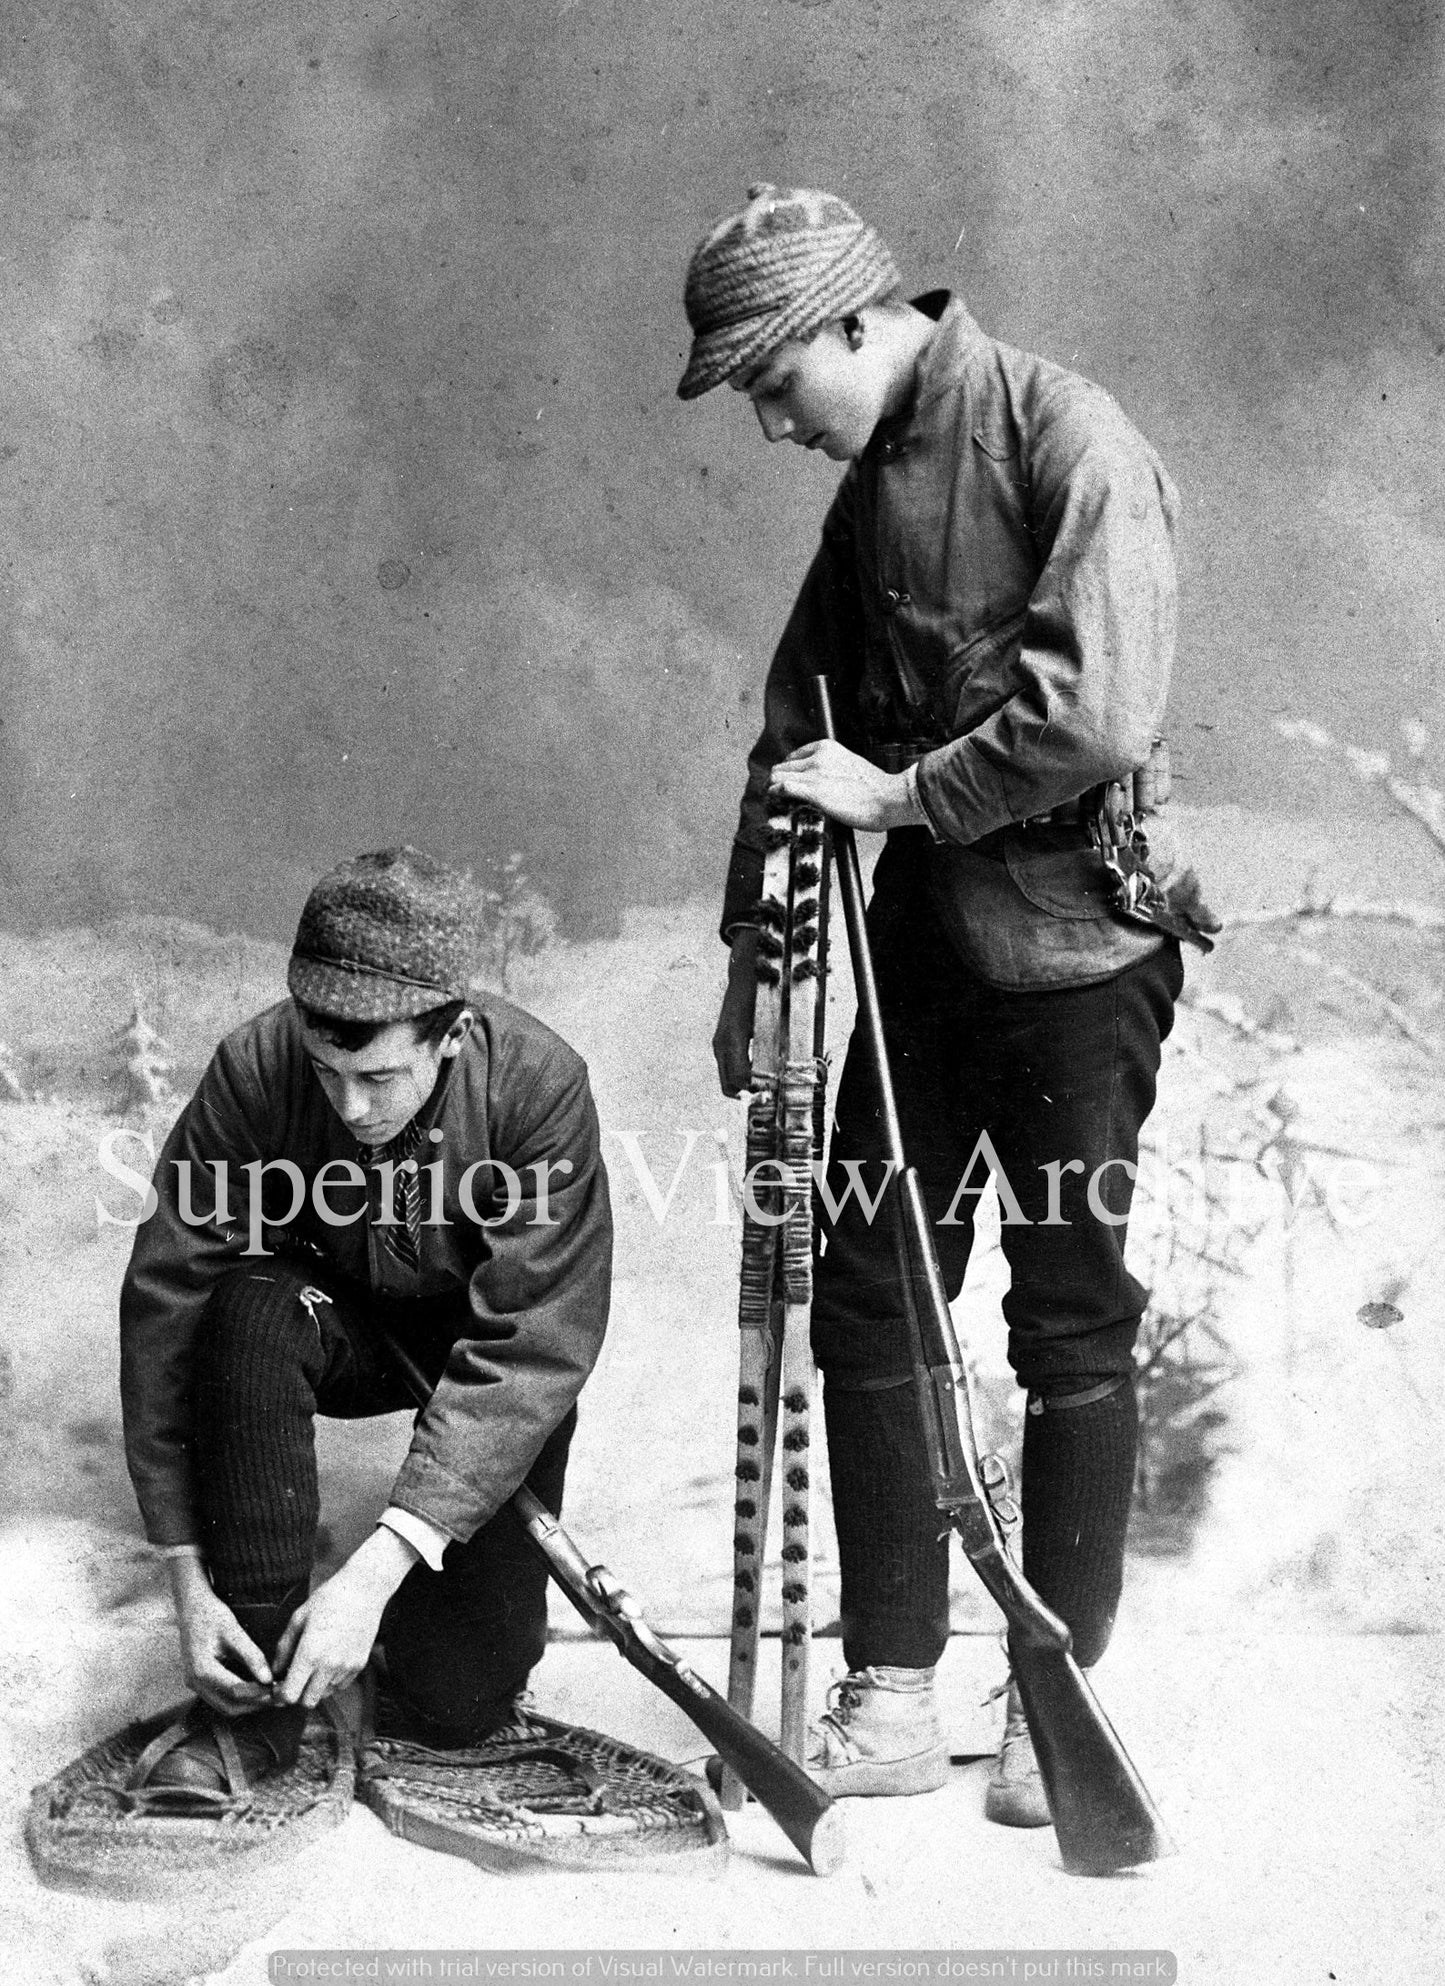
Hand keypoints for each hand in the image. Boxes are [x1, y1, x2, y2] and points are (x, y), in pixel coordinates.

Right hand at [168, 1555, 273, 1715]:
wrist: (191, 1606)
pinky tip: (256, 1690)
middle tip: (279, 1697)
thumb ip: (251, 1654)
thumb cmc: (211, 1614)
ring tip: (271, 1695)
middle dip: (255, 1705)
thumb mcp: (233, 1630)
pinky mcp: (198, 1682)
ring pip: (224, 1706)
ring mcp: (194, 1684)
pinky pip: (220, 1698)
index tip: (279, 1690)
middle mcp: (194, 1682)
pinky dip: (239, 1698)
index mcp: (201, 1669)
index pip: (235, 1691)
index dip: (259, 1694)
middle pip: (229, 1706)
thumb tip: (268, 1678)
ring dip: (248, 1705)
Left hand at [272, 1527, 418, 1708]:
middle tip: (295, 1679)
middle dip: (298, 1694)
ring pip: (325, 1694)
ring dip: (316, 1687)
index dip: (280, 1694)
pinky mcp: (360, 1665)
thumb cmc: (329, 1598)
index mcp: (310, 1653)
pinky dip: (332, 1680)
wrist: (364, 1589)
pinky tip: (330, 1660)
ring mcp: (347, 1667)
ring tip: (315, 1665)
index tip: (279, 1686)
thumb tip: (276, 1670)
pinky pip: (341, 1685)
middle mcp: (329, 1665)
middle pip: (307, 1702)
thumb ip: (284, 1648)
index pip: (290, 1695)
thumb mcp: (298, 1618)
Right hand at [713, 929, 758, 1097]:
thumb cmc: (760, 994)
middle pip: (729, 1085)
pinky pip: (727, 1068)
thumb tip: (784, 1068)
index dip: (755, 1089)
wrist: (743, 977)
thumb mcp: (770, 1019)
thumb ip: (773, 1044)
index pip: (739, 1077)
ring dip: (743, 1086)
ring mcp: (718, 1044)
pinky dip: (740, 1076)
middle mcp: (721, 1044)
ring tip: (765, 1086)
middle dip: (748, 1093)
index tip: (772, 1092)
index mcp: (733, 1038)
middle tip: (769, 1094)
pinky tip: (757, 1074)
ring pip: (726, 1080)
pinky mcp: (720, 1043)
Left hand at [769, 740, 916, 830]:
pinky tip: (777, 803)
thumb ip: (833, 769)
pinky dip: (775, 796)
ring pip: (777, 776)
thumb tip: (824, 783)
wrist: (889, 797)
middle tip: (779, 794)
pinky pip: (781, 788)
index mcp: (828, 748)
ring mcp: (814, 773)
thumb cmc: (876, 789)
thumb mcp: (851, 766)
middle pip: (783, 766)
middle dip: (778, 780)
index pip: (795, 755)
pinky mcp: (813, 792)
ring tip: (776, 800)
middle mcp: (818, 757)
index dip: (789, 770)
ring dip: (773, 788)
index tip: (790, 780)